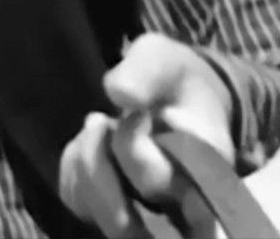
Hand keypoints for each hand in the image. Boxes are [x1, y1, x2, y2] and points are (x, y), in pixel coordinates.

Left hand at [58, 33, 236, 238]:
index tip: (132, 112)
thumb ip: (145, 70)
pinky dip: (73, 172)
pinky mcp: (122, 211)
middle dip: (96, 162)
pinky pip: (82, 207)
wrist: (175, 93)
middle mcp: (185, 204)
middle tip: (98, 119)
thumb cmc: (171, 77)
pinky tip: (87, 145)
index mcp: (207, 165)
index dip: (132, 149)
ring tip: (96, 126)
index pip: (162, 184)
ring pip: (102, 221)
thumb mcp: (162, 57)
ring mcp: (155, 214)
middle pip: (126, 222)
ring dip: (83, 168)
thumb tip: (119, 94)